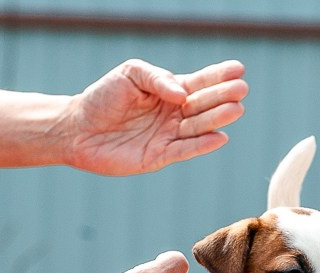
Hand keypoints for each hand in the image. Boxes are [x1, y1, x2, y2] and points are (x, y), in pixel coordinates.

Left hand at [61, 59, 247, 175]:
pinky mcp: (159, 156)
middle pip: (203, 105)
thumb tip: (181, 93)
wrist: (78, 129)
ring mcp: (168, 135)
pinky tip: (220, 137)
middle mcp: (174, 114)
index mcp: (169, 91)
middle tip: (241, 90)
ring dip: (217, 119)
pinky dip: (202, 145)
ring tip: (236, 109)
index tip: (238, 70)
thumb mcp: (130, 74)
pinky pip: (185, 150)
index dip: (218, 76)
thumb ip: (157, 79)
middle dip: (222, 97)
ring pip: (198, 127)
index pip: (199, 83)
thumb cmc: (103, 97)